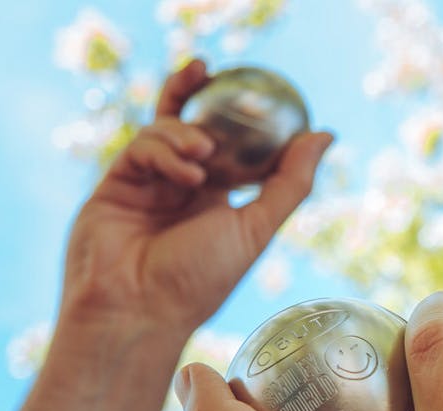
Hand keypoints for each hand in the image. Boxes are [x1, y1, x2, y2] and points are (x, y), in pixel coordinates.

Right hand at [60, 59, 333, 337]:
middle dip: (195, 92)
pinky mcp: (116, 183)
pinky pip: (141, 145)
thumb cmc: (199, 281)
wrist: (136, 311)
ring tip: (203, 156)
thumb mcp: (256, 228)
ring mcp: (148, 184)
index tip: (255, 91)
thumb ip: (291, 181)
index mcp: (219, 200)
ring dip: (186, 134)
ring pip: (165, 130)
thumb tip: (325, 134)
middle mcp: (183, 188)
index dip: (240, 116)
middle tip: (204, 67)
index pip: (232, 145)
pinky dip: (164, 149)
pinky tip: (184, 172)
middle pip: (190, 123)